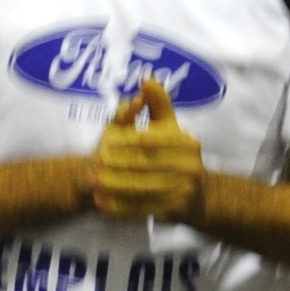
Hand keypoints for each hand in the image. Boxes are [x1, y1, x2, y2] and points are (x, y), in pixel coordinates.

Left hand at [92, 76, 206, 223]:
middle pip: (144, 164)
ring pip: (140, 187)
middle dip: (116, 164)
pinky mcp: (173, 211)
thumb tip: (146, 79)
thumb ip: (157, 102)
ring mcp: (183, 191)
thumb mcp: (168, 126)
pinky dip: (119, 205)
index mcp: (187, 142)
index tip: (103, 144)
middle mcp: (190, 166)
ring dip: (114, 185)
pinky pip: (141, 208)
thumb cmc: (174, 153)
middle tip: (94, 163)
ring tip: (93, 181)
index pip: (149, 140)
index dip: (125, 143)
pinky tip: (101, 202)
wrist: (196, 195)